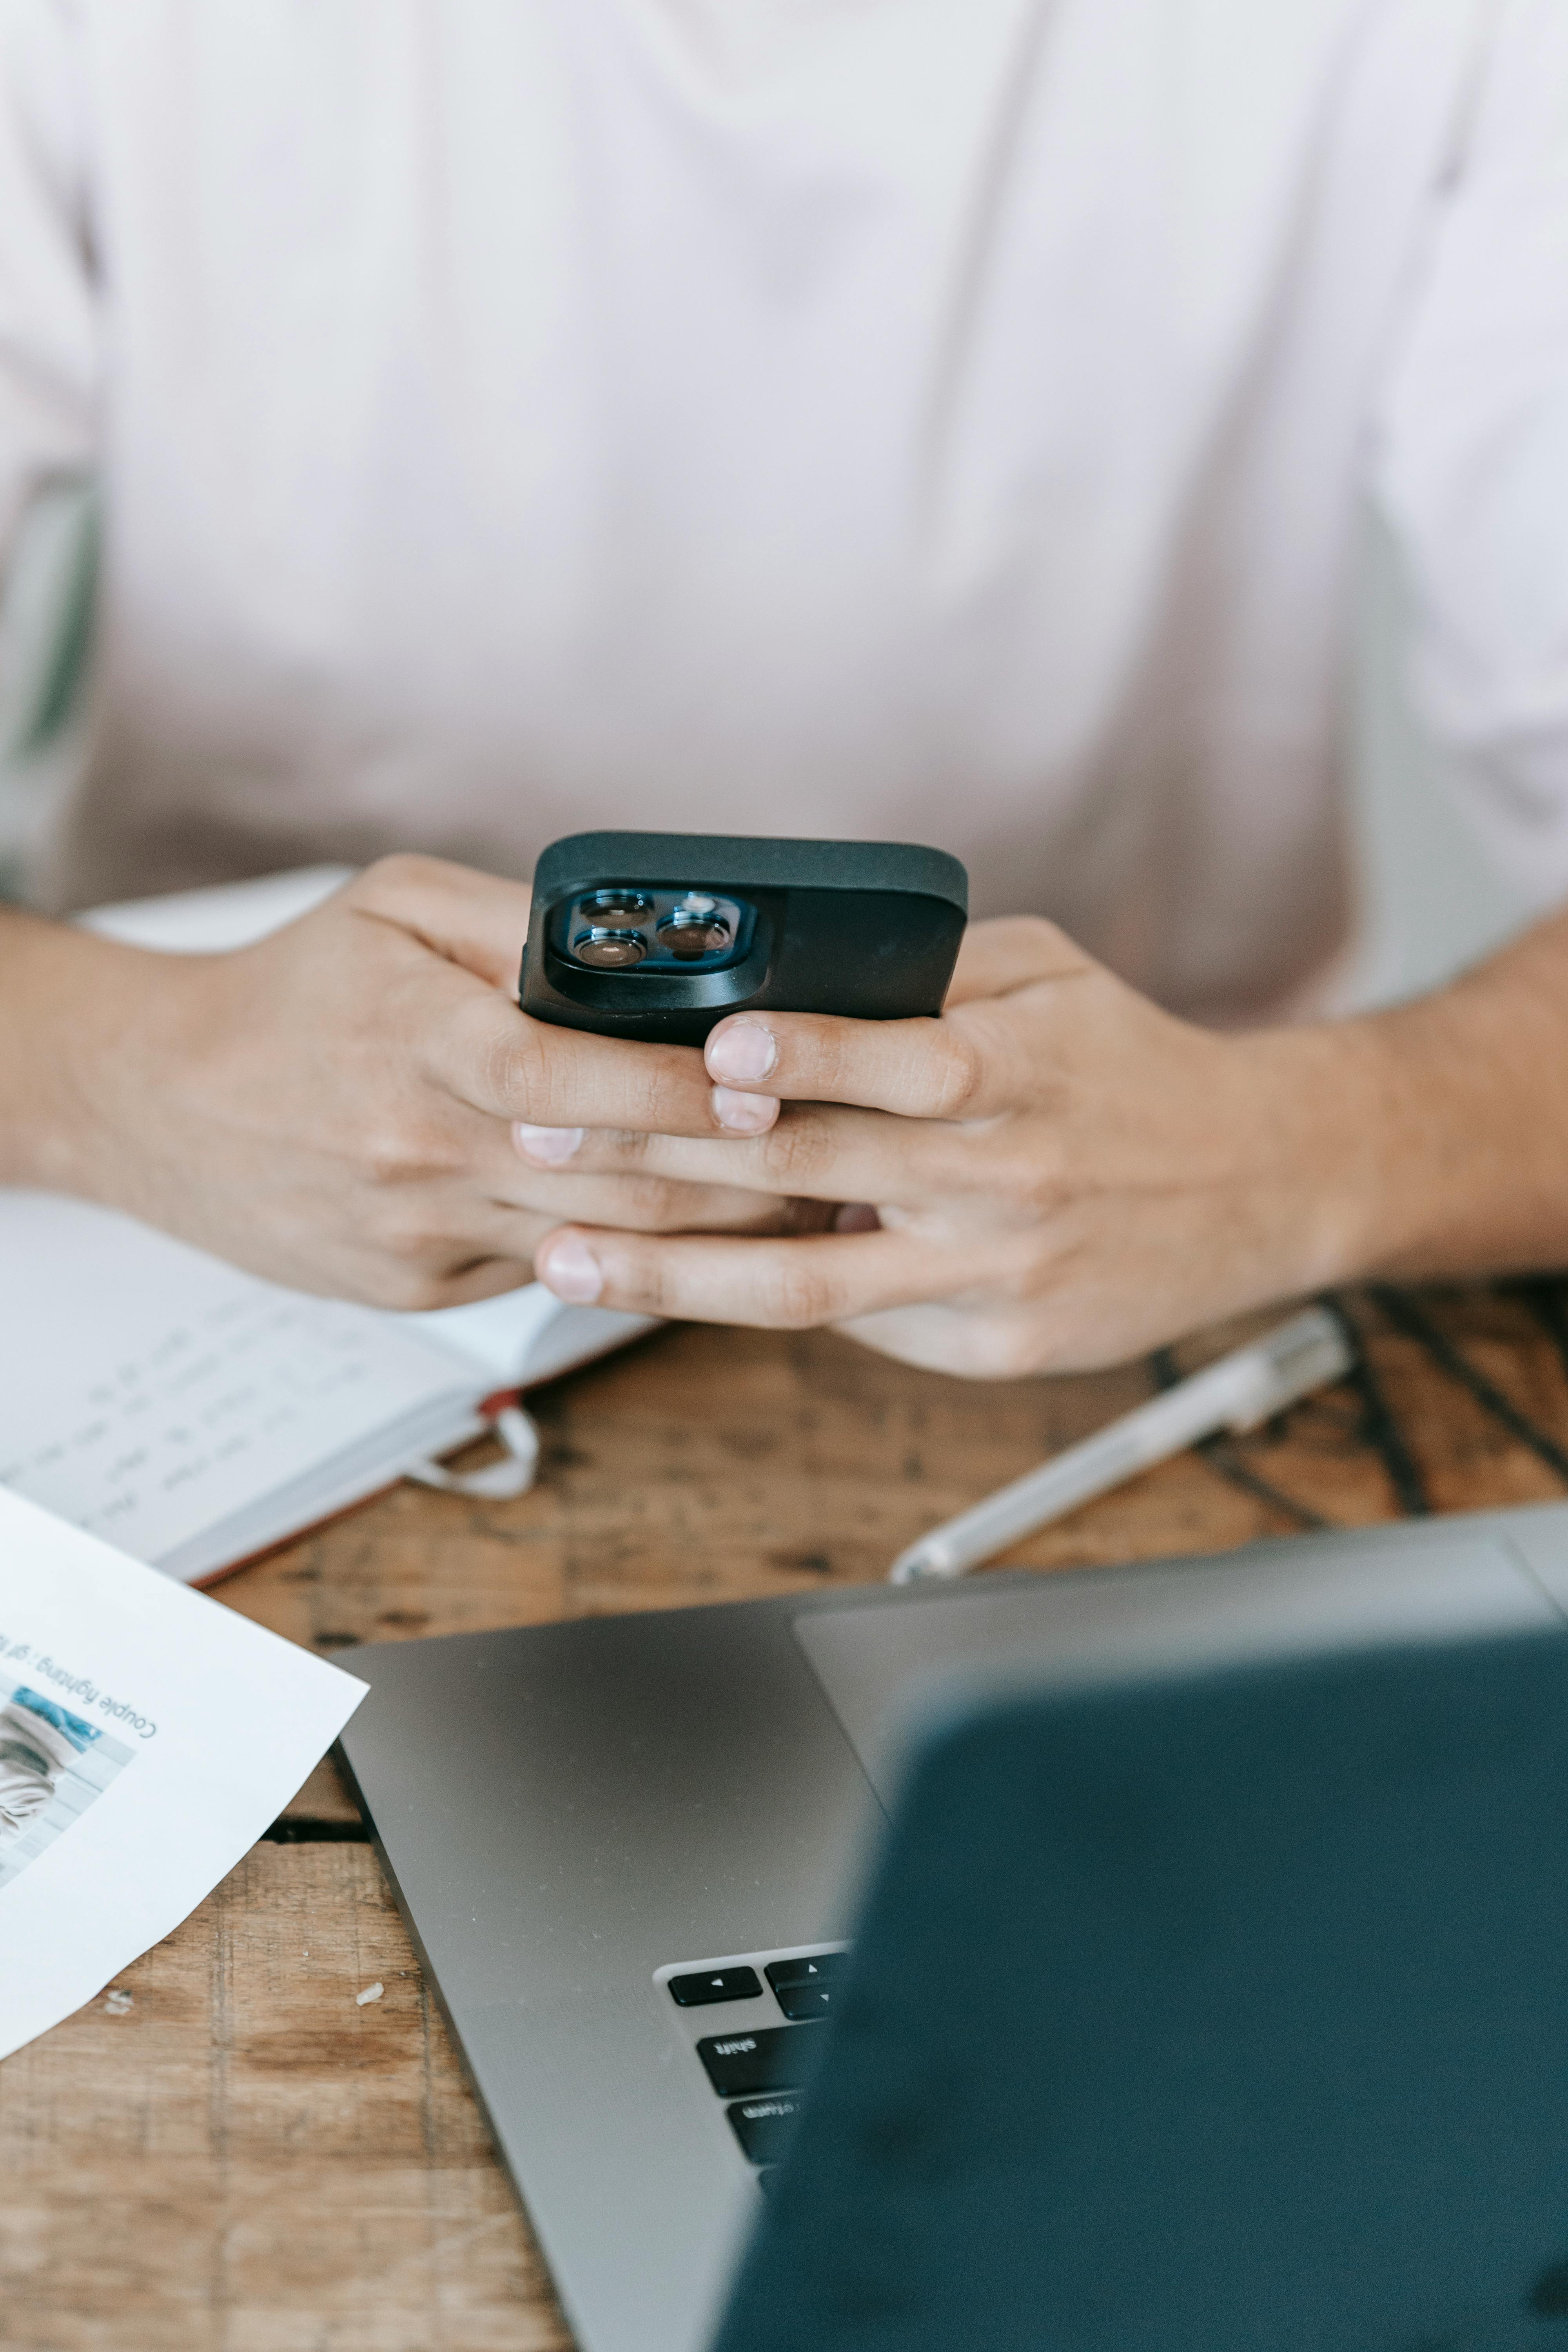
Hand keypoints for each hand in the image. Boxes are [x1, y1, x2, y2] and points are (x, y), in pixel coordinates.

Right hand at [12, 856, 795, 1305]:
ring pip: (603, 1242)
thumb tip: (646, 944)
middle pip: (613, 1179)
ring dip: (716, 1229)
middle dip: (741, 1173)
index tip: (767, 1079)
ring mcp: (418, 1234)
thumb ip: (520, 922)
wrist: (158, 1104)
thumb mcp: (393, 907)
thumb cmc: (291, 992)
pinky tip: (705, 1234)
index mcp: (414, 1041)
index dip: (675, 1087)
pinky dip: (636, 1256)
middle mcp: (417, 1150)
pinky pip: (549, 1272)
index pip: (567, 1076)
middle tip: (842, 1151)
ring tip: (810, 1196)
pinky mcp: (418, 1289)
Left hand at [530, 917, 1390, 1374]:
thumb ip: (932, 981)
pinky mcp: (994, 1347)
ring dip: (669, 1271)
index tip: (701, 1050)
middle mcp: (996, 1181)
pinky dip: (761, 1303)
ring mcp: (990, 1276)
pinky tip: (671, 1285)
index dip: (790, 1058)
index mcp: (1011, 1074)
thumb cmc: (1133, 1068)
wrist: (1266, 1183)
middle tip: (540, 1145)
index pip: (885, 1066)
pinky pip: (859, 1328)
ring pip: (803, 1287)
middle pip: (805, 1177)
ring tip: (561, 1255)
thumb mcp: (1052, 981)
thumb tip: (794, 977)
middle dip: (660, 1160)